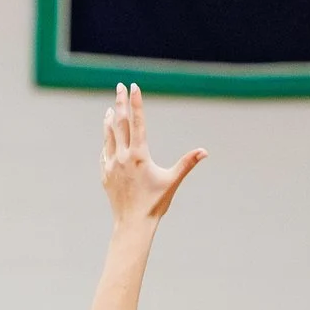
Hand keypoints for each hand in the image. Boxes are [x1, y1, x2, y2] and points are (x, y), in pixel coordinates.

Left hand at [100, 82, 204, 226]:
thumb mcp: (172, 181)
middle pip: (120, 123)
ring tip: (110, 108)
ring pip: (109, 136)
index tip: (134, 87)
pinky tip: (108, 138)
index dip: (136, 103)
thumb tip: (204, 151)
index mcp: (139, 155)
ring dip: (110, 120)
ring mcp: (111, 164)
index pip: (137, 122)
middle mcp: (122, 156)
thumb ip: (187, 163)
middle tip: (120, 86)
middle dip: (120, 102)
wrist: (132, 223)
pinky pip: (104, 152)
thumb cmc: (155, 203)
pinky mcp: (105, 174)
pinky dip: (106, 141)